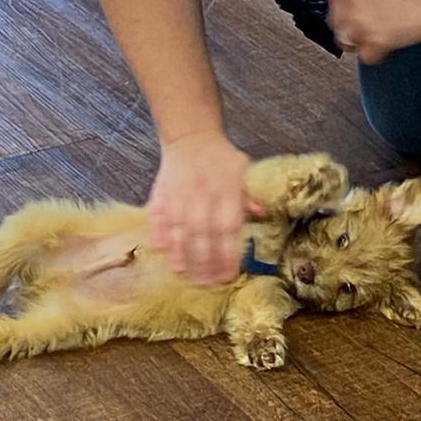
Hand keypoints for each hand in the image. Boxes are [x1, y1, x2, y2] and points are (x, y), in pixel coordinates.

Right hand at [148, 131, 263, 284]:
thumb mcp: (243, 171)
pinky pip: (158, 215)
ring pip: (178, 227)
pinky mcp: (161, 193)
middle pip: (203, 233)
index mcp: (227, 190)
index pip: (228, 228)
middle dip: (205, 261)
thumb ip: (250, 196)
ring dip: (181, 252)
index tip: (229, 275)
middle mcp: (202, 194)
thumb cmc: (221, 159)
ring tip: (184, 274)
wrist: (191, 137)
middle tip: (207, 284)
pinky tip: (162, 251)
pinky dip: (159, 232)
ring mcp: (179, 193)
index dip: (228, 254)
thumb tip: (263, 214)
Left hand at [328, 0, 420, 63]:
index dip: (348, 13)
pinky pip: (366, 56)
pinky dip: (377, 55)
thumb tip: (367, 7)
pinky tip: (388, 48)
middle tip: (368, 32)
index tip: (356, 18)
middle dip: (352, 30)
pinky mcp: (373, 40)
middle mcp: (348, 0)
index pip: (335, 3)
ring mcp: (359, 22)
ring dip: (363, 43)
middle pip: (338, 24)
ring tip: (379, 40)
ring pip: (348, 42)